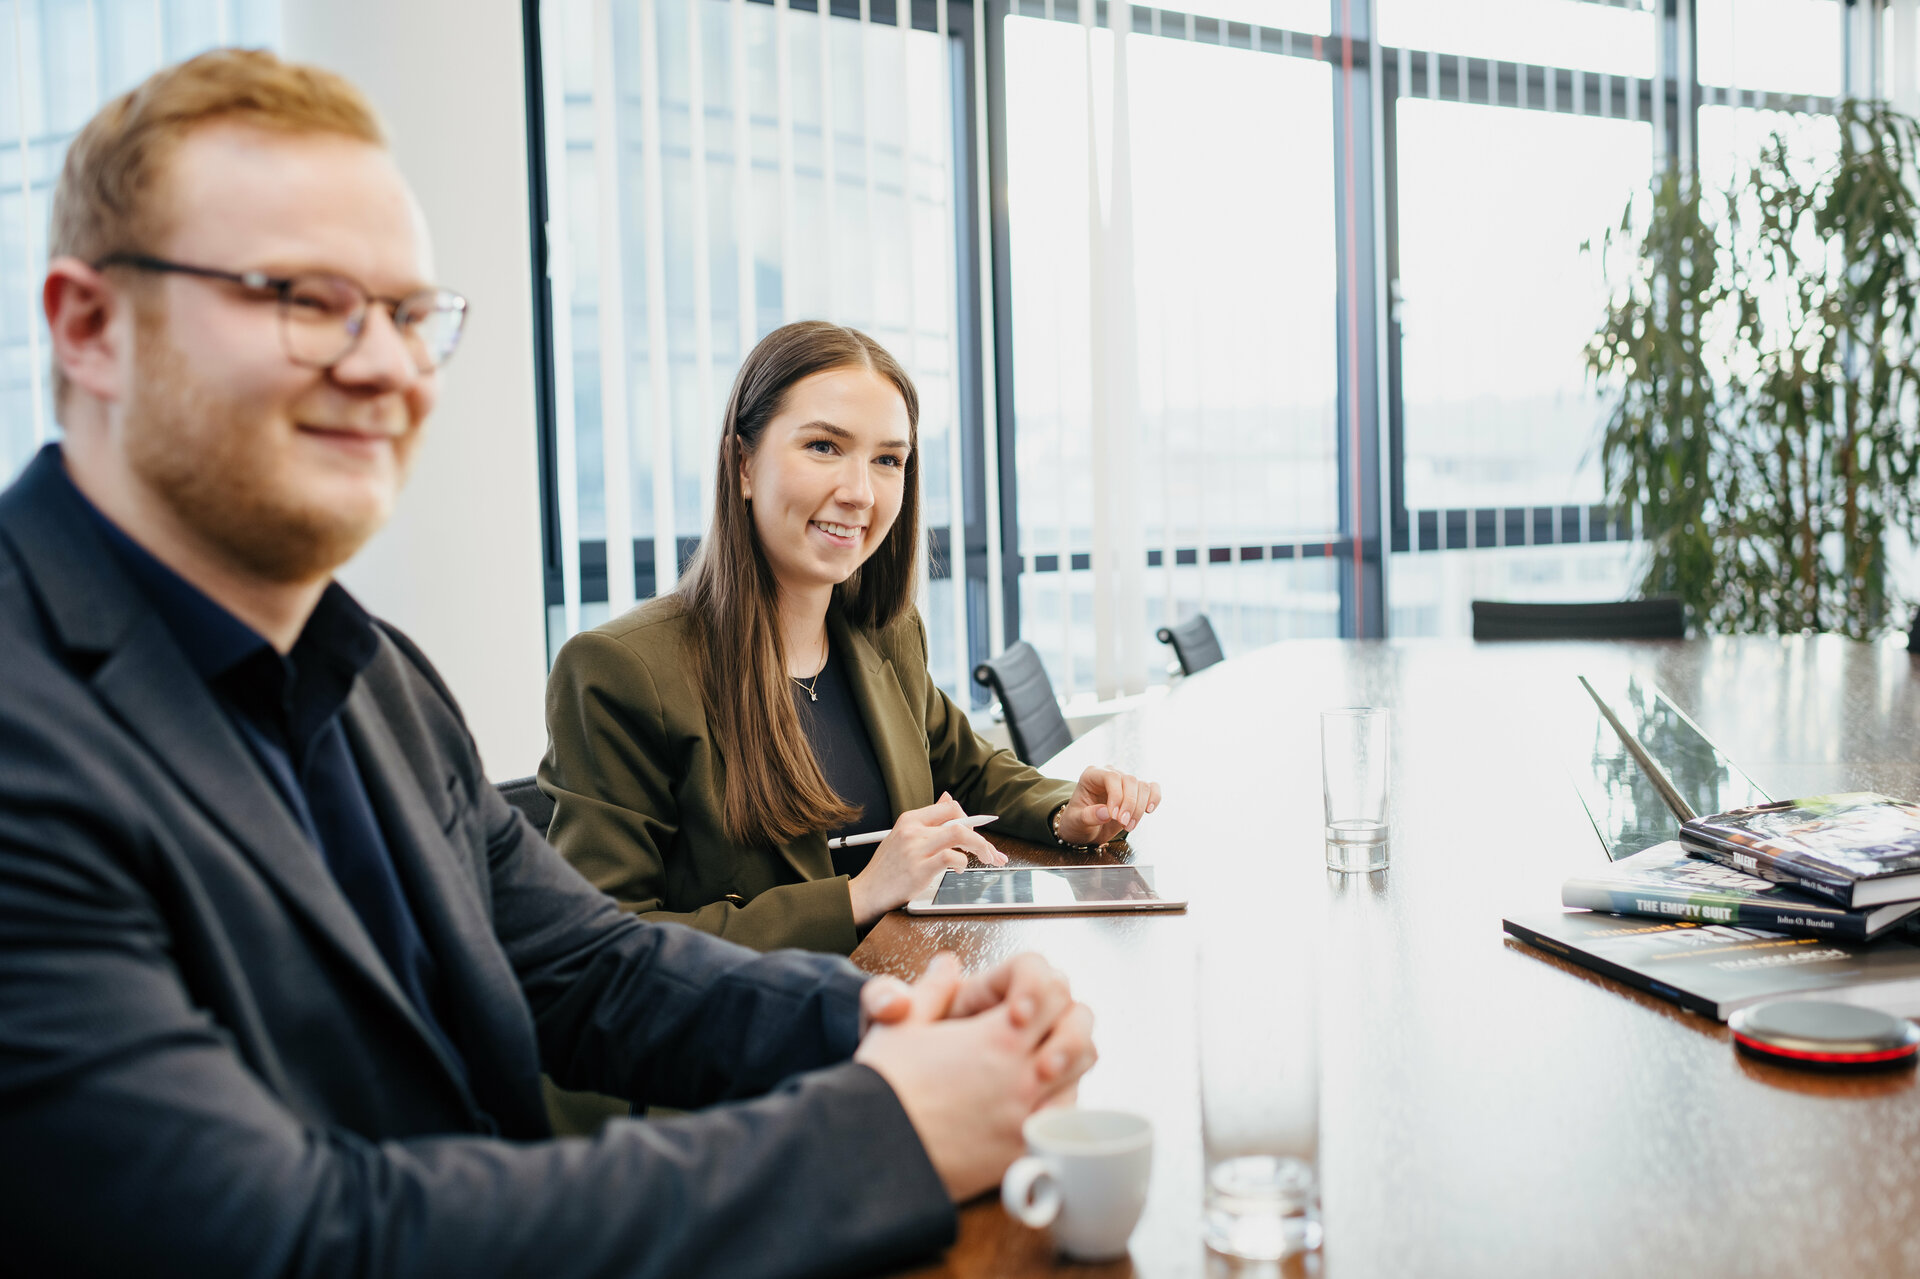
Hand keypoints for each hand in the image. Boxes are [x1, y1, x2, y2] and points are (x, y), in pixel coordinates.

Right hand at [847, 794, 1006, 927]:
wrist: (867, 892)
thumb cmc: (887, 868)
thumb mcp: (903, 836)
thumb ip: (927, 820)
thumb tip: (947, 798)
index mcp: (910, 819)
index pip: (949, 807)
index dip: (968, 819)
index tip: (977, 833)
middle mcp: (913, 830)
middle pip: (959, 820)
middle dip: (981, 836)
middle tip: (990, 852)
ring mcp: (916, 849)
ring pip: (959, 834)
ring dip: (980, 846)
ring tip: (986, 858)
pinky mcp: (919, 869)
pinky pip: (951, 857)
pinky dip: (962, 863)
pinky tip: (958, 869)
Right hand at [855, 953, 1097, 1200]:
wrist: (872, 1149)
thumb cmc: (883, 1087)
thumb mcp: (900, 1024)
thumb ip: (932, 988)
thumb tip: (946, 965)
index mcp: (996, 1037)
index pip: (1055, 991)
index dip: (1044, 985)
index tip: (1021, 999)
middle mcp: (1020, 1076)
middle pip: (1079, 1032)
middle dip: (1066, 1020)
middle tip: (1043, 1024)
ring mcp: (1025, 1116)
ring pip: (1080, 1077)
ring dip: (1067, 1062)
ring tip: (1040, 1060)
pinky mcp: (1021, 1152)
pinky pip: (1064, 1121)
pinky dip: (1057, 1104)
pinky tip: (1032, 1100)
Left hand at [1054, 765, 1162, 845]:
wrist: (1085, 829)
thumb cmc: (1077, 823)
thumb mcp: (1076, 822)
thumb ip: (1088, 816)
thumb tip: (1106, 812)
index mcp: (1091, 775)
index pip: (1111, 776)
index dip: (1117, 795)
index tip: (1114, 815)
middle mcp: (1109, 774)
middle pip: (1130, 780)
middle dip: (1130, 805)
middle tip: (1123, 824)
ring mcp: (1124, 782)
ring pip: (1142, 786)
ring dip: (1139, 808)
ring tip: (1128, 826)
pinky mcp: (1135, 792)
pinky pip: (1152, 788)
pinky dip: (1154, 799)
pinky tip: (1148, 810)